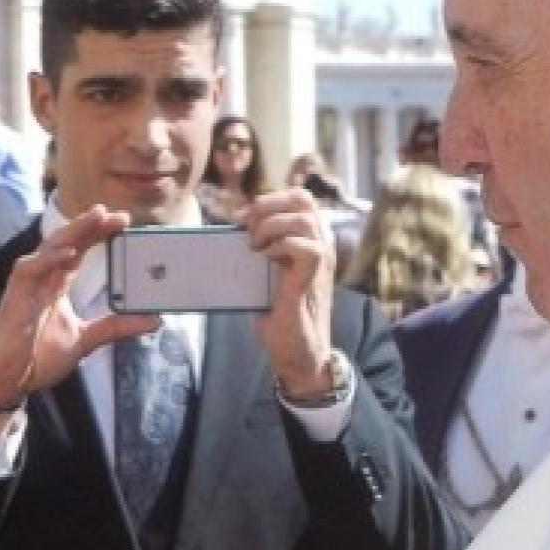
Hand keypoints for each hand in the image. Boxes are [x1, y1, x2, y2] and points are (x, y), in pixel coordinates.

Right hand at [0, 205, 158, 431]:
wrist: (8, 383)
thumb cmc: (37, 358)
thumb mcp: (85, 341)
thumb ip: (115, 327)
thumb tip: (154, 321)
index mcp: (55, 285)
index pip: (79, 250)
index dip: (97, 233)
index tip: (123, 222)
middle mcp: (41, 279)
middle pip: (67, 242)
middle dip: (90, 225)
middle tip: (117, 214)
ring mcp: (27, 287)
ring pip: (49, 248)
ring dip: (73, 232)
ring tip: (95, 218)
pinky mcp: (15, 298)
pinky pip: (29, 270)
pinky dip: (48, 259)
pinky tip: (69, 254)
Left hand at [243, 188, 337, 398]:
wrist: (296, 352)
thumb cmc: (279, 313)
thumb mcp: (265, 273)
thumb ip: (259, 249)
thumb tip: (230, 231)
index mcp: (308, 239)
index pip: (299, 197)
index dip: (269, 198)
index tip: (241, 217)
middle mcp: (319, 246)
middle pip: (303, 199)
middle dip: (268, 205)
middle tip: (247, 228)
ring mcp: (319, 263)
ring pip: (305, 219)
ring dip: (272, 226)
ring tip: (256, 246)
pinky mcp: (313, 281)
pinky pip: (309, 249)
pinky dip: (282, 247)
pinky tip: (267, 260)